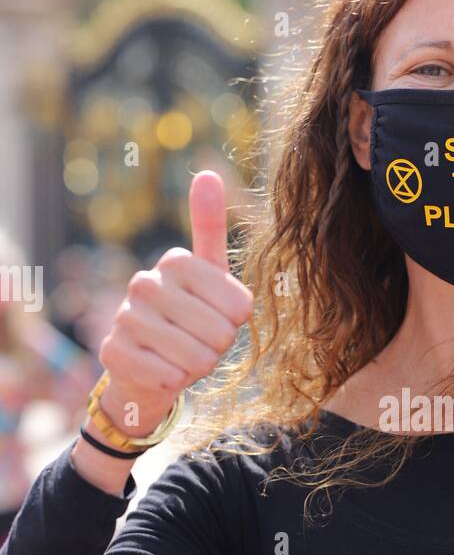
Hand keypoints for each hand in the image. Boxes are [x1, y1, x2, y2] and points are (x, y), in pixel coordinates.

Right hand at [97, 171, 253, 435]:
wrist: (149, 365)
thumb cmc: (191, 318)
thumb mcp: (212, 275)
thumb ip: (211, 228)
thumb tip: (206, 172)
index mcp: (176, 262)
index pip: (240, 306)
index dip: (236, 323)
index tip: (218, 316)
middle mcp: (145, 283)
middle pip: (220, 334)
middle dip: (217, 347)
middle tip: (197, 340)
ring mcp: (125, 317)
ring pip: (195, 358)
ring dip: (196, 366)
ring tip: (180, 355)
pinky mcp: (112, 353)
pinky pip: (168, 378)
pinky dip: (173, 382)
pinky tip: (160, 370)